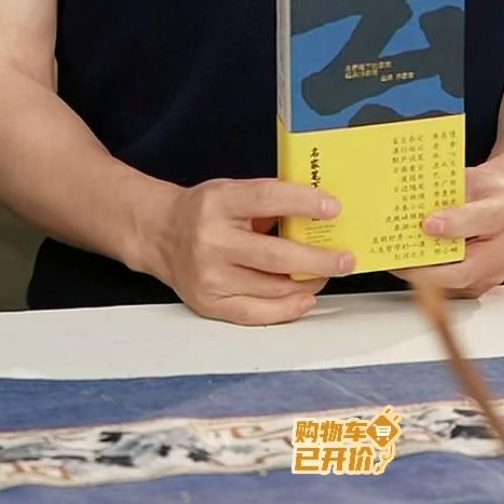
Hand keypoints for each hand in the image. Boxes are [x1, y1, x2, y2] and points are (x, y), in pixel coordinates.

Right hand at [152, 178, 354, 324]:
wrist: (159, 233)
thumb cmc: (202, 210)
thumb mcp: (231, 190)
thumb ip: (269, 200)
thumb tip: (316, 213)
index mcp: (218, 203)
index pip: (268, 199)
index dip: (304, 203)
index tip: (333, 208)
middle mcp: (212, 241)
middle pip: (276, 256)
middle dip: (318, 259)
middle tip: (344, 258)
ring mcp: (210, 276)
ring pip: (271, 288)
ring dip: (308, 283)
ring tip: (327, 274)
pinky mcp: (209, 303)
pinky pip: (256, 313)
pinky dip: (286, 309)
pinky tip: (304, 299)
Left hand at [395, 161, 503, 298]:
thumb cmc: (486, 191)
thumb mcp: (469, 179)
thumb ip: (446, 194)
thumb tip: (414, 209)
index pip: (479, 220)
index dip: (452, 225)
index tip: (426, 225)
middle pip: (464, 270)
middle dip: (427, 270)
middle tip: (400, 260)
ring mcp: (496, 271)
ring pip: (456, 285)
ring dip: (424, 279)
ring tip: (399, 264)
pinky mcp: (483, 285)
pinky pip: (454, 290)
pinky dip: (430, 284)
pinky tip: (411, 269)